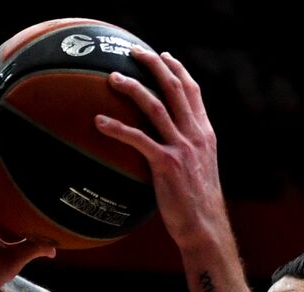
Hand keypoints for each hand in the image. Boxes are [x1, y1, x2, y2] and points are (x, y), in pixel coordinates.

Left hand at [95, 49, 226, 249]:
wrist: (204, 227)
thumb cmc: (197, 204)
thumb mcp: (198, 170)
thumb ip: (186, 151)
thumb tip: (165, 145)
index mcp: (205, 134)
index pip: (193, 91)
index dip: (178, 69)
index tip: (163, 55)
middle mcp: (196, 135)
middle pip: (175, 88)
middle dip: (153, 64)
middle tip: (132, 52)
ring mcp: (182, 148)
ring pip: (155, 106)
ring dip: (133, 88)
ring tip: (112, 77)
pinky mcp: (167, 164)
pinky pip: (138, 139)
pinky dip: (117, 127)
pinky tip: (99, 122)